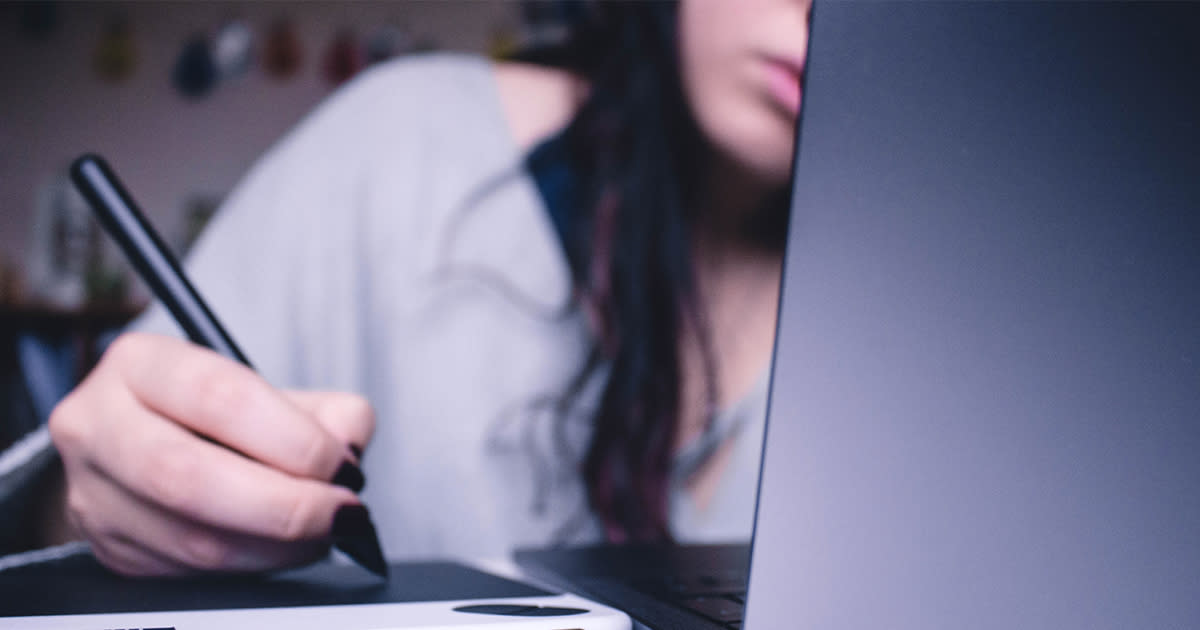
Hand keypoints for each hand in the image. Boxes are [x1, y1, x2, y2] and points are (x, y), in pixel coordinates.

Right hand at [48, 332, 374, 575]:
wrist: (143, 448)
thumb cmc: (216, 414)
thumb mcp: (268, 389)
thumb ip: (325, 410)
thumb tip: (348, 446)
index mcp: (139, 363)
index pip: (219, 397)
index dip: (292, 438)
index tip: (342, 464)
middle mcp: (98, 424)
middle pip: (190, 477)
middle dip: (284, 505)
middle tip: (340, 513)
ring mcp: (92, 493)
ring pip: (191, 539)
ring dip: (276, 547)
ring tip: (323, 533)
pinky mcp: (110, 548)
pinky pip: (189, 572)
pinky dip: (253, 566)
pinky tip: (284, 549)